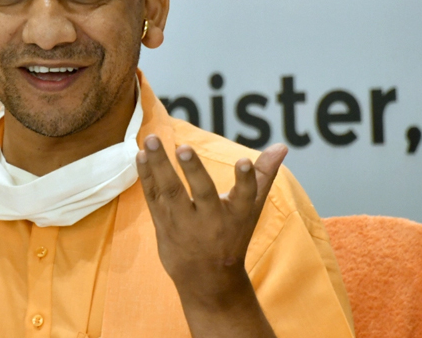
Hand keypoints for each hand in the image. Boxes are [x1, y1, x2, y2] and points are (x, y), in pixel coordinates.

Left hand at [136, 135, 286, 307]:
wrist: (207, 279)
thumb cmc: (232, 235)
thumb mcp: (250, 208)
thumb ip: (263, 176)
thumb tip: (281, 146)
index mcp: (237, 215)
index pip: (246, 196)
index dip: (246, 179)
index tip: (243, 162)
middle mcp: (211, 220)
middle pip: (202, 193)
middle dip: (194, 170)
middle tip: (184, 148)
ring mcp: (184, 223)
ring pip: (171, 192)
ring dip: (159, 166)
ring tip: (150, 140)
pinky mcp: (163, 225)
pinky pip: (153, 198)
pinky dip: (146, 177)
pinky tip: (140, 155)